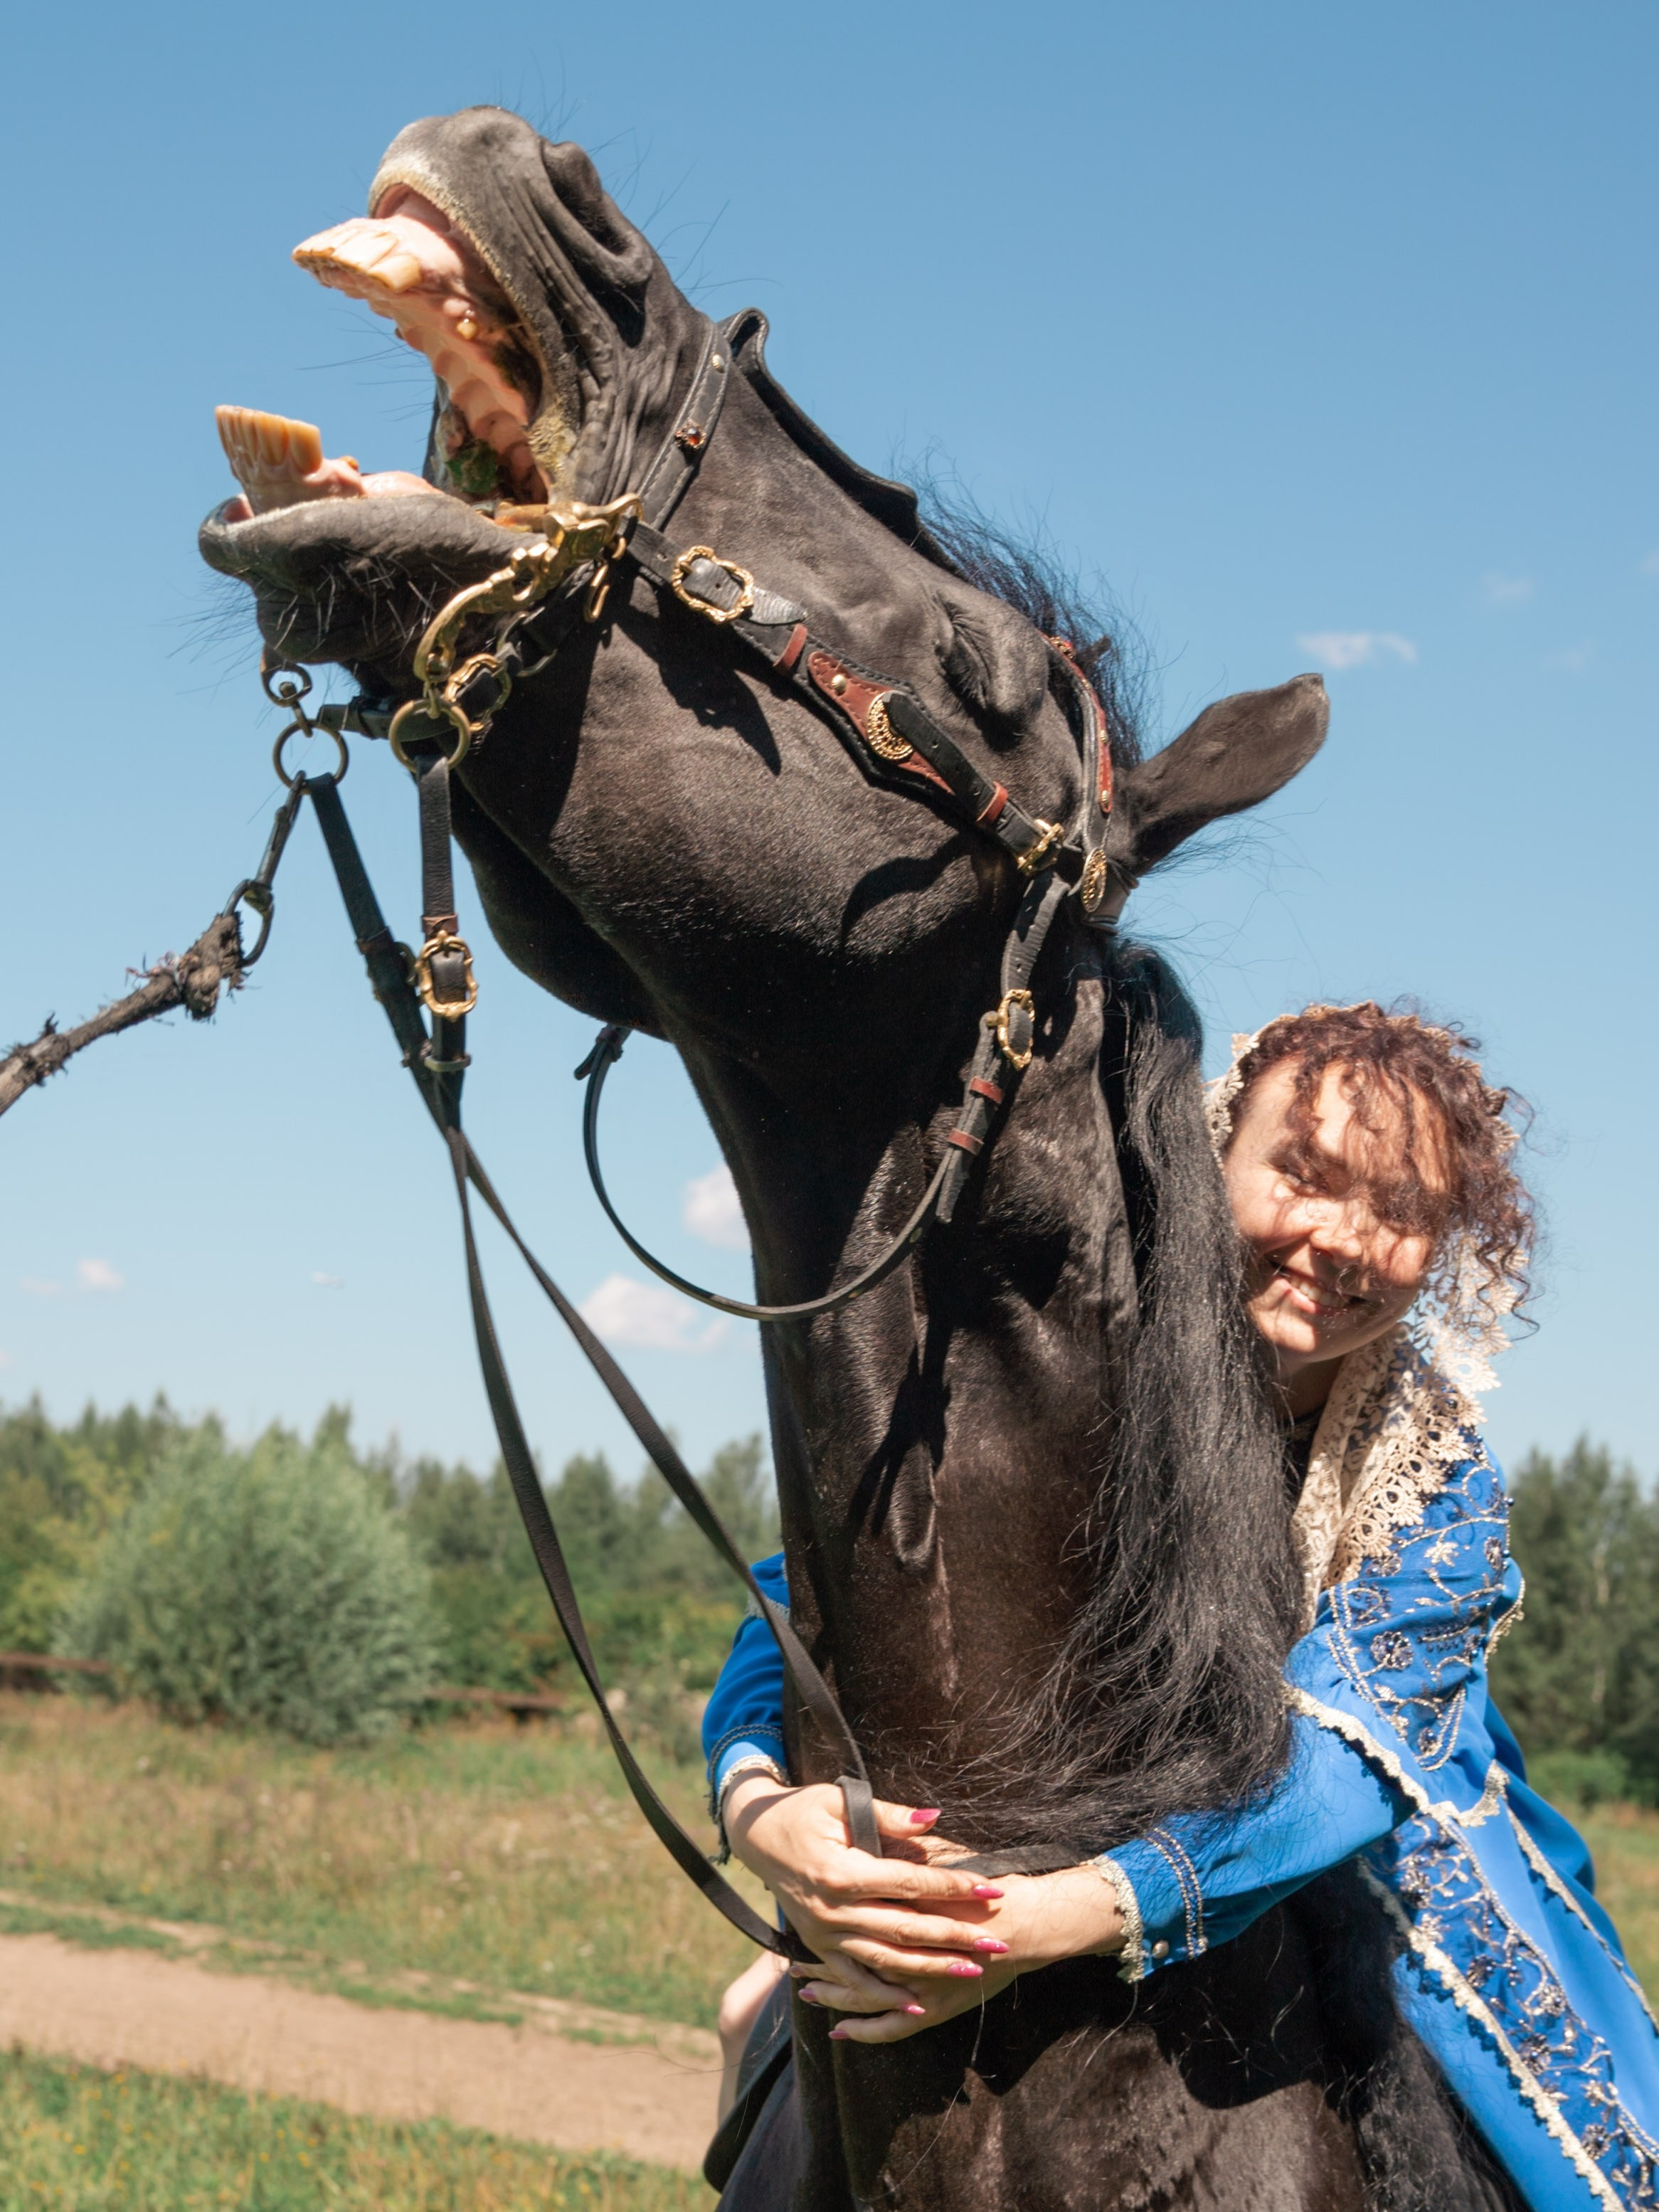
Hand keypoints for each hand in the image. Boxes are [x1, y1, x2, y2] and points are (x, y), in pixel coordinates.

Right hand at [722, 1776, 1001, 1977]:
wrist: (755, 1837)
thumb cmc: (801, 1811)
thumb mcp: (838, 1801)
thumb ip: (888, 1816)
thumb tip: (933, 1819)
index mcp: (841, 1872)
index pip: (910, 1883)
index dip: (953, 1887)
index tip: (992, 1889)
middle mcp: (833, 1910)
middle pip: (906, 1928)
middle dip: (955, 1936)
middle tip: (997, 1941)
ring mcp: (824, 1934)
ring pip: (886, 1960)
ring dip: (931, 1968)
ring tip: (971, 1971)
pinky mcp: (819, 1946)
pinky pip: (855, 1978)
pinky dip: (885, 1994)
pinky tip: (916, 2003)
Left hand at [793, 1865, 1124, 2043]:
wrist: (1035, 1920)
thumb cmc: (993, 1882)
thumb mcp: (947, 1851)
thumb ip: (910, 1839)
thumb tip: (875, 1827)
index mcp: (906, 1905)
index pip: (859, 1911)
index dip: (827, 1909)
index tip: (802, 1908)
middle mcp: (906, 1949)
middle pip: (851, 1955)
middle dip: (820, 1960)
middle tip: (791, 1963)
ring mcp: (919, 1985)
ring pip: (863, 1992)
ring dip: (833, 1990)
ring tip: (804, 1988)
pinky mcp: (934, 2008)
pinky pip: (890, 2026)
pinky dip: (864, 2029)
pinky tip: (841, 2032)